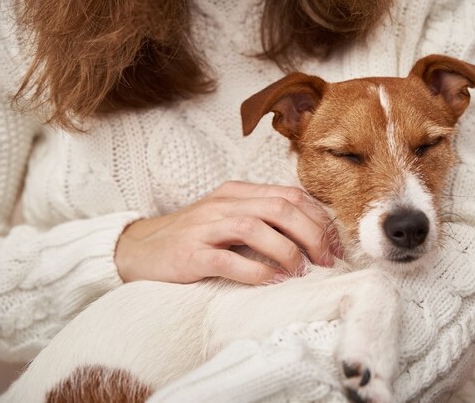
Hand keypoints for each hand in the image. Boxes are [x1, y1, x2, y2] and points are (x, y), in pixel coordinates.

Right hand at [114, 181, 340, 284]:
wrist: (140, 248)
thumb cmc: (193, 237)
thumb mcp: (229, 217)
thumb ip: (263, 219)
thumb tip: (310, 237)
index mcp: (238, 192)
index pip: (290, 195)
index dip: (319, 219)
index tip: (335, 246)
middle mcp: (224, 203)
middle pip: (280, 208)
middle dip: (312, 235)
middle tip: (325, 262)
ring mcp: (205, 227)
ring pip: (256, 228)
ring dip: (287, 252)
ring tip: (301, 272)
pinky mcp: (190, 254)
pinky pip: (227, 259)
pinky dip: (255, 271)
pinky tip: (271, 282)